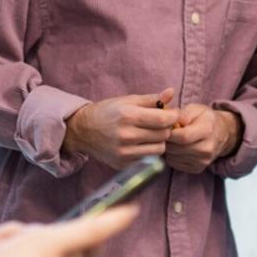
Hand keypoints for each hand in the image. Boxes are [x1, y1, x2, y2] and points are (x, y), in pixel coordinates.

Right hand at [63, 88, 179, 169]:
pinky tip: (141, 143)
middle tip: (160, 122)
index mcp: (128, 116)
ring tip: (150, 133)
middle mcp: (126, 136)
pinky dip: (149, 151)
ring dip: (159, 141)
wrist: (83, 130)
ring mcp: (124, 152)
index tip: (172, 113)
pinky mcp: (123, 164)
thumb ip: (152, 99)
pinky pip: (148, 159)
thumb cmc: (107, 112)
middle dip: (166, 128)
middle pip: (163, 135)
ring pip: (159, 149)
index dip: (173, 116)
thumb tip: (171, 92)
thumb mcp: (128, 101)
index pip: (163, 120)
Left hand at [164, 104, 240, 173]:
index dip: (169, 132)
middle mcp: (207, 149)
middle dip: (167, 140)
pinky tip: (177, 148)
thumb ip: (182, 115)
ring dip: (168, 148)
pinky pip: (174, 164)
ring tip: (173, 139)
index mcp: (207, 130)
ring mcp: (203, 161)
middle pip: (176, 148)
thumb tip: (169, 124)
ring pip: (172, 157)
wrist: (221, 133)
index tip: (165, 127)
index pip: (183, 136)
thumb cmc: (204, 119)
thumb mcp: (195, 109)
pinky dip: (171, 156)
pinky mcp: (197, 169)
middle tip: (166, 133)